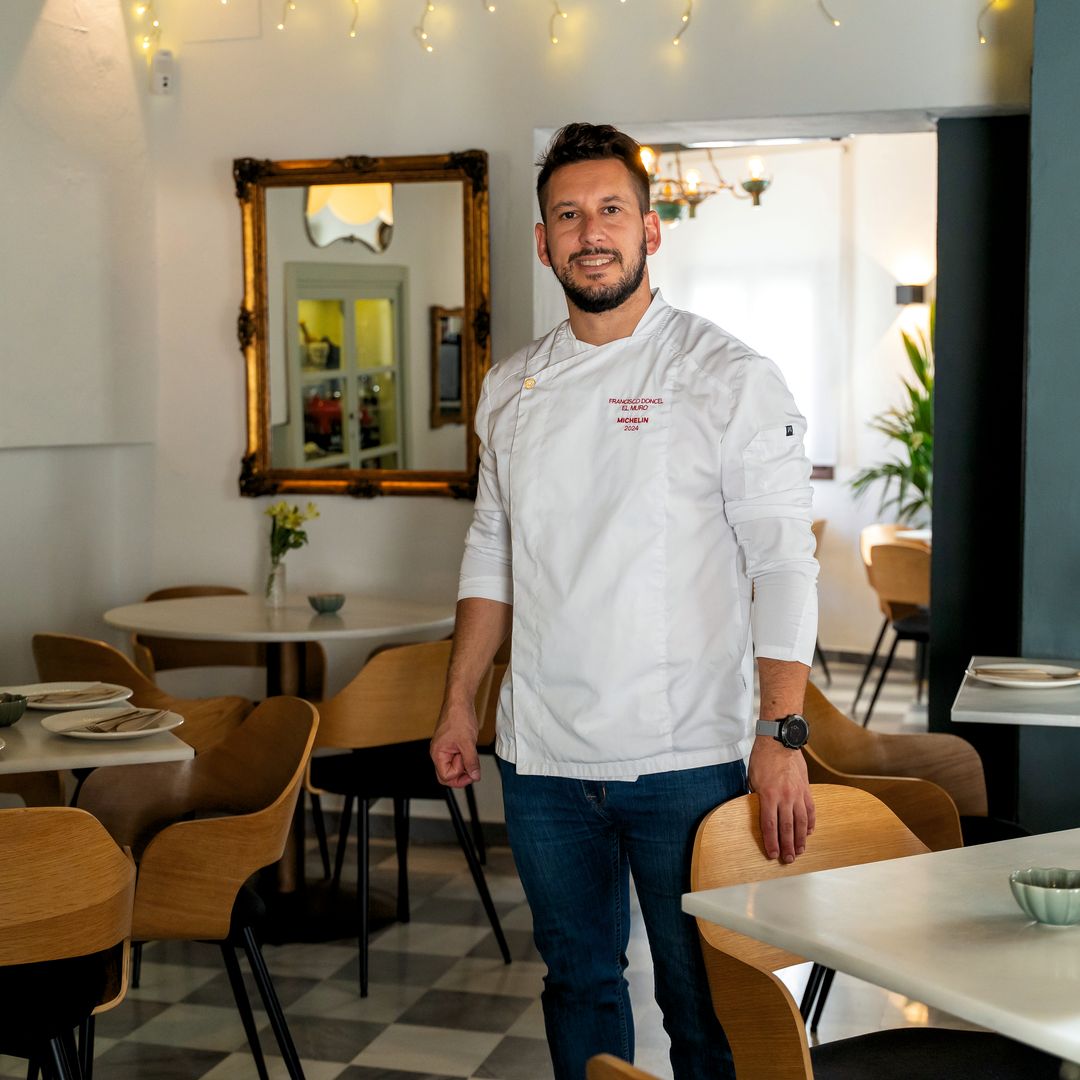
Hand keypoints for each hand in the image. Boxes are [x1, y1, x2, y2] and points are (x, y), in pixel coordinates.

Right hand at [430, 698, 480, 787]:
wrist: (459, 701)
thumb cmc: (458, 717)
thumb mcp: (468, 743)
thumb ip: (471, 762)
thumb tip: (474, 776)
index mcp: (438, 753)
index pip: (445, 776)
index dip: (460, 775)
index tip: (471, 770)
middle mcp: (438, 752)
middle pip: (446, 774)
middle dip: (460, 774)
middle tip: (472, 769)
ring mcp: (444, 748)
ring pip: (453, 766)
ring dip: (463, 764)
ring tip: (470, 752)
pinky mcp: (450, 744)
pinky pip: (456, 757)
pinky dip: (464, 757)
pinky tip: (469, 749)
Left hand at [747, 738, 814, 863]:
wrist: (780, 741)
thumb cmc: (762, 759)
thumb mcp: (752, 779)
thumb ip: (756, 798)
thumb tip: (757, 813)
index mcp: (768, 795)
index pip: (769, 825)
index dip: (771, 842)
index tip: (772, 854)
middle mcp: (785, 797)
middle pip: (787, 828)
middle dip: (787, 846)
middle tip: (788, 859)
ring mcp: (798, 793)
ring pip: (801, 822)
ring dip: (800, 839)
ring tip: (799, 851)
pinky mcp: (806, 789)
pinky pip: (810, 810)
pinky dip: (810, 823)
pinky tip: (809, 832)